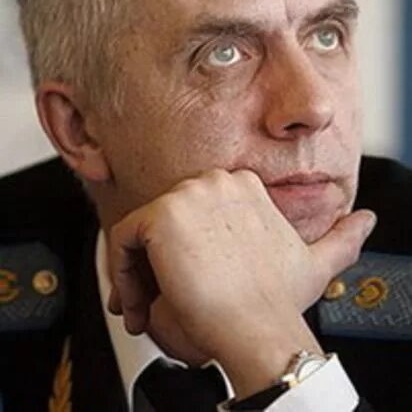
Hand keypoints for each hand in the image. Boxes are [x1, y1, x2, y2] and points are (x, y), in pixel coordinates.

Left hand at [108, 169, 375, 396]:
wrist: (259, 327)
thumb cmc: (278, 300)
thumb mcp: (316, 263)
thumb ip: (341, 239)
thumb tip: (367, 220)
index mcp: (243, 185)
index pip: (192, 213)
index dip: (183, 253)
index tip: (183, 286)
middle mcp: (216, 181)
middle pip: (165, 222)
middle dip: (156, 265)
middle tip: (157, 303)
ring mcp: (188, 194)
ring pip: (142, 232)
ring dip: (137, 275)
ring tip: (147, 311)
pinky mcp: (161, 214)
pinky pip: (122, 239)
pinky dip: (121, 274)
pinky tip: (138, 305)